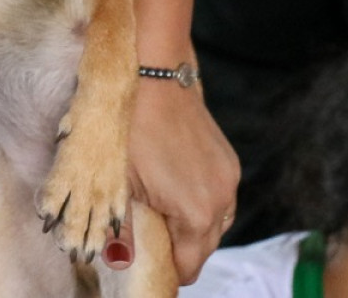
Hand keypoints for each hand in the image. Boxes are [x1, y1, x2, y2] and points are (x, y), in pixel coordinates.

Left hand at [107, 77, 240, 281]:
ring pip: (215, 224)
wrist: (153, 76)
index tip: (147, 265)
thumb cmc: (131, 129)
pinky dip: (202, 204)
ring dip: (192, 228)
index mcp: (196, 213)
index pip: (188, 267)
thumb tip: (119, 260)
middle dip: (178, 250)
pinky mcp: (228, 161)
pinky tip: (177, 192)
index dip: (166, 271)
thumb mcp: (118, 184)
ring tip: (161, 214)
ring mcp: (229, 178)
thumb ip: (123, 230)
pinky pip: (220, 198)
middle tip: (148, 239)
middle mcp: (221, 200)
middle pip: (204, 248)